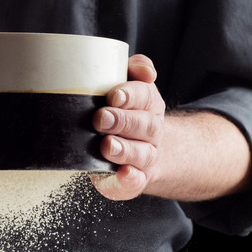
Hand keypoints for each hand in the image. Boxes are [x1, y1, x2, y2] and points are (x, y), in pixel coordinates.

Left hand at [91, 54, 164, 200]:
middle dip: (123, 121)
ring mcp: (145, 157)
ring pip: (142, 154)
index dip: (131, 95)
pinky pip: (136, 183)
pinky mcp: (134, 179)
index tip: (113, 95)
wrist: (145, 146)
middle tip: (101, 118)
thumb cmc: (125, 110)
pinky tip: (124, 174)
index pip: (145, 95)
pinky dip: (130, 180)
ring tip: (108, 146)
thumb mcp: (131, 84)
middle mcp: (151, 131)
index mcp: (148, 104)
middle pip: (144, 125)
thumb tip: (144, 69)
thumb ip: (134, 69)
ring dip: (125, 150)